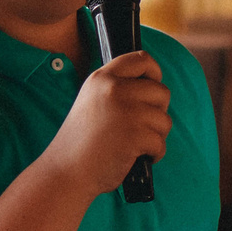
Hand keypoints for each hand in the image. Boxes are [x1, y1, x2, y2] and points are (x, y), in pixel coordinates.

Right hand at [46, 49, 169, 195]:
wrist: (67, 171)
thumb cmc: (82, 142)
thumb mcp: (92, 101)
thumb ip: (116, 89)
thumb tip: (153, 86)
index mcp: (102, 78)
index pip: (141, 59)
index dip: (154, 73)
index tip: (153, 87)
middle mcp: (114, 89)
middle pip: (161, 92)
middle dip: (159, 112)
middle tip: (142, 127)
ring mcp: (126, 111)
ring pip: (164, 119)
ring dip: (156, 136)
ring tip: (136, 145)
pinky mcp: (135, 135)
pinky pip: (161, 143)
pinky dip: (155, 154)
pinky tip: (138, 158)